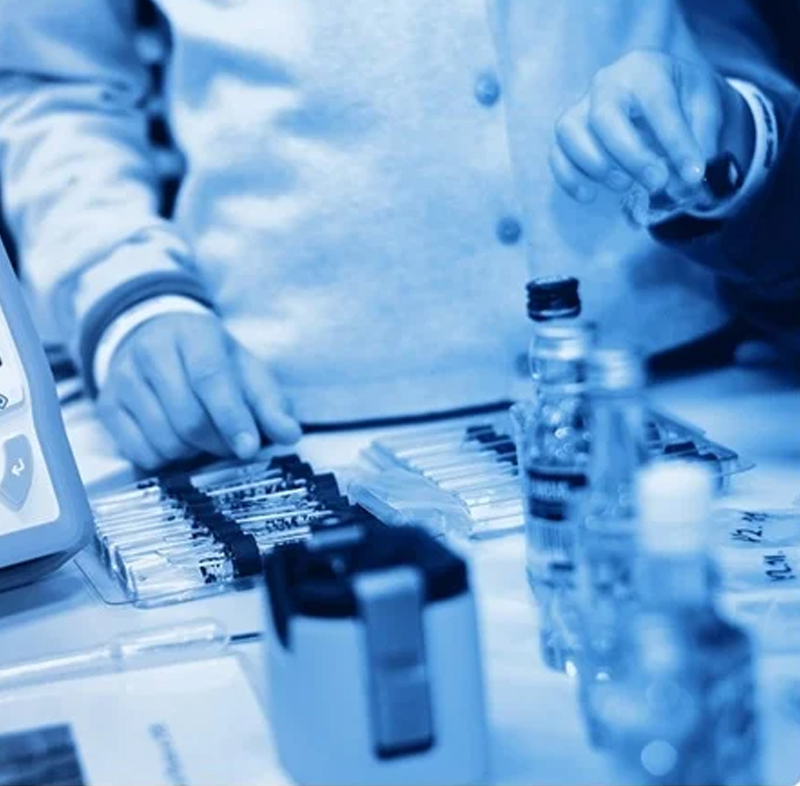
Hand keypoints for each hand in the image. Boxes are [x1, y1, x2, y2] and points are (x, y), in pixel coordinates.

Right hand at [96, 312, 301, 469]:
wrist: (155, 340)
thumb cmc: (211, 361)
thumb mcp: (247, 372)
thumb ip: (271, 404)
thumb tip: (290, 435)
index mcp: (194, 334)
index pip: (211, 379)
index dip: (232, 418)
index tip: (249, 449)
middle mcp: (151, 352)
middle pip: (189, 418)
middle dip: (219, 442)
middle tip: (233, 443)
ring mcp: (123, 379)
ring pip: (165, 440)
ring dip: (194, 452)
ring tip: (204, 437)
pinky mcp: (108, 406)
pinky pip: (141, 453)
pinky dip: (167, 459)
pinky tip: (177, 441)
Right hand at [551, 50, 754, 202]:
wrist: (661, 92)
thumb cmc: (682, 98)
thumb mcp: (705, 106)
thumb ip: (700, 139)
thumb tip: (686, 181)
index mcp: (644, 67)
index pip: (658, 105)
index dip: (676, 143)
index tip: (693, 175)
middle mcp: (605, 82)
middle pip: (604, 118)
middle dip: (631, 156)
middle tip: (656, 183)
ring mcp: (580, 106)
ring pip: (570, 133)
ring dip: (596, 166)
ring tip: (625, 185)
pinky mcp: (566, 132)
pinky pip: (556, 154)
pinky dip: (569, 178)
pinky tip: (591, 195)